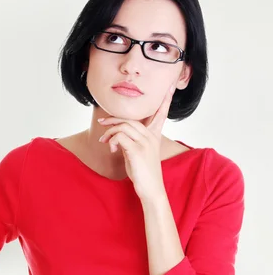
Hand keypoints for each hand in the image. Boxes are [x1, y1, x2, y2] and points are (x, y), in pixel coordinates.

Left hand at [98, 80, 177, 200]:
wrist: (151, 190)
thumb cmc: (143, 173)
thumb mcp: (136, 154)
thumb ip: (130, 142)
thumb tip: (118, 136)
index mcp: (154, 136)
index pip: (161, 113)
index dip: (166, 99)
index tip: (172, 84)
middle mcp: (152, 137)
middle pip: (131, 118)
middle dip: (114, 119)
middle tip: (101, 123)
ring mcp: (145, 143)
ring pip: (124, 125)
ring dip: (110, 131)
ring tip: (105, 141)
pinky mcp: (137, 150)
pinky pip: (120, 136)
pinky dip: (112, 140)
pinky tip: (111, 149)